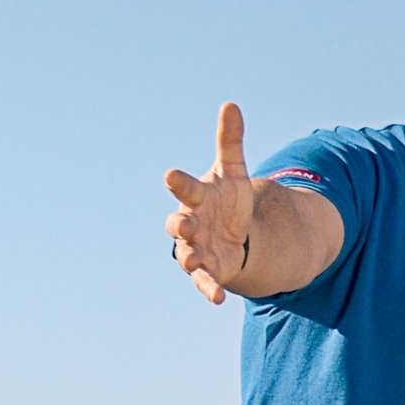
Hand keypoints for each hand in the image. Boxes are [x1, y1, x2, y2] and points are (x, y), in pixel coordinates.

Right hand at [161, 101, 274, 303]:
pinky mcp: (208, 270)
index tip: (171, 175)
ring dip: (190, 258)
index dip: (179, 182)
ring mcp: (196, 248)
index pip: (184, 188)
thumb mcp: (233, 170)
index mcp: (196, 197)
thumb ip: (230, 142)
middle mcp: (190, 223)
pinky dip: (209, 289)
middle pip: (178, 224)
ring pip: (186, 255)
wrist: (233, 231)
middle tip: (186, 223)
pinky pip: (205, 281)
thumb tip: (231, 104)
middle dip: (180, 224)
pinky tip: (219, 299)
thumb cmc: (226, 198)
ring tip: (194, 261)